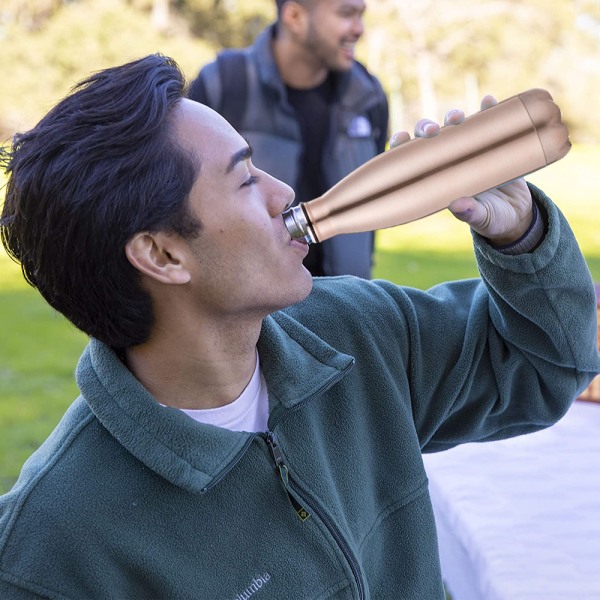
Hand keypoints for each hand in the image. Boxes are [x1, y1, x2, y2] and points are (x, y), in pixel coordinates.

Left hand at [389, 96, 533, 245]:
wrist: (519, 214)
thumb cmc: (492, 219)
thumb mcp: (481, 219)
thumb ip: (470, 213)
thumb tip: (457, 205)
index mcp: (438, 179)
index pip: (413, 159)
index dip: (403, 146)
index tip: (400, 137)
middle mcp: (450, 161)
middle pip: (431, 138)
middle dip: (427, 128)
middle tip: (433, 130)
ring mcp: (471, 150)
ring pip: (456, 126)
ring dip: (453, 116)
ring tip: (457, 117)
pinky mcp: (494, 144)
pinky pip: (489, 122)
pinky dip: (488, 110)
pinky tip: (488, 101)